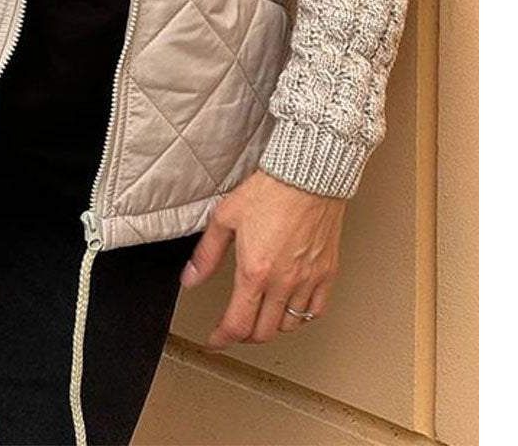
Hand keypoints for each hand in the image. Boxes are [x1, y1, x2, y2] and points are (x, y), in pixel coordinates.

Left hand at [180, 169, 344, 346]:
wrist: (307, 175)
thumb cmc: (269, 190)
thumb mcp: (225, 217)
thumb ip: (206, 254)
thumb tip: (190, 279)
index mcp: (254, 272)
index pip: (237, 324)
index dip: (221, 339)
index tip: (215, 341)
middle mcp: (282, 282)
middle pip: (262, 332)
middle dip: (243, 335)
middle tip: (235, 327)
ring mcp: (307, 280)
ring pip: (289, 325)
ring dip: (270, 326)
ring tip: (260, 315)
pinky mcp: (327, 273)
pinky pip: (315, 310)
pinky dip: (301, 316)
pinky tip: (291, 307)